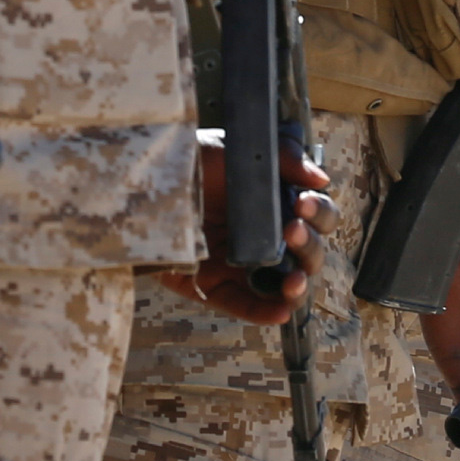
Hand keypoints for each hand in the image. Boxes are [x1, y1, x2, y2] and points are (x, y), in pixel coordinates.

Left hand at [158, 137, 330, 326]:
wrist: (138, 185)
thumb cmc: (187, 162)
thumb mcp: (233, 149)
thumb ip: (281, 158)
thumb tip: (321, 178)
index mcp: (276, 203)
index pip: (316, 215)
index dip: (318, 212)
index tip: (302, 203)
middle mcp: (265, 235)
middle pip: (309, 252)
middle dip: (309, 245)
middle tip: (292, 231)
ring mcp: (242, 263)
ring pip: (286, 284)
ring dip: (298, 284)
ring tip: (294, 281)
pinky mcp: (215, 286)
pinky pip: (246, 306)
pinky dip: (266, 312)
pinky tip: (280, 311)